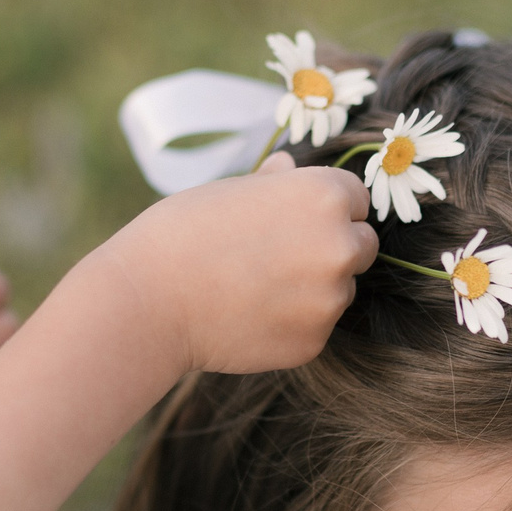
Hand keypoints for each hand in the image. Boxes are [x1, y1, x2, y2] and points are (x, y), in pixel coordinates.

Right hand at [93, 152, 375, 375]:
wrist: (149, 300)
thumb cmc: (183, 232)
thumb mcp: (231, 189)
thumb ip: (276, 182)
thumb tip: (290, 167)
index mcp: (325, 196)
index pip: (357, 199)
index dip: (328, 208)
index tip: (295, 219)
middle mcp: (340, 246)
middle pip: (362, 246)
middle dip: (331, 249)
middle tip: (278, 256)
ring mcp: (329, 300)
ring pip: (338, 291)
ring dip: (312, 290)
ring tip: (254, 287)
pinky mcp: (313, 343)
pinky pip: (315, 328)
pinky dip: (291, 325)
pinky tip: (248, 315)